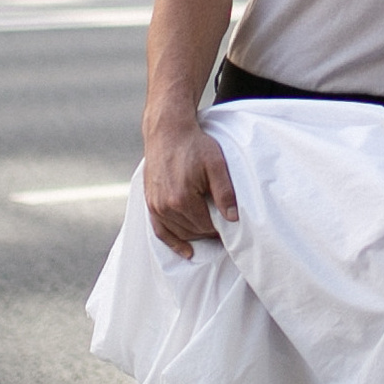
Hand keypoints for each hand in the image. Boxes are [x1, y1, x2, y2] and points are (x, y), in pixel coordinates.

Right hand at [144, 118, 237, 258]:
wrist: (168, 132)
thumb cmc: (194, 145)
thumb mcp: (216, 164)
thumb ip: (225, 192)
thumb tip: (233, 218)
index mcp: (183, 199)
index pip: (206, 227)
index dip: (220, 229)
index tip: (231, 228)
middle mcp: (166, 206)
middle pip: (193, 231)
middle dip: (209, 233)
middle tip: (223, 231)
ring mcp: (155, 206)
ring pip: (178, 232)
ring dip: (194, 236)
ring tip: (210, 235)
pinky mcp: (150, 202)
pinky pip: (160, 230)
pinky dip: (172, 242)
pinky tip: (185, 251)